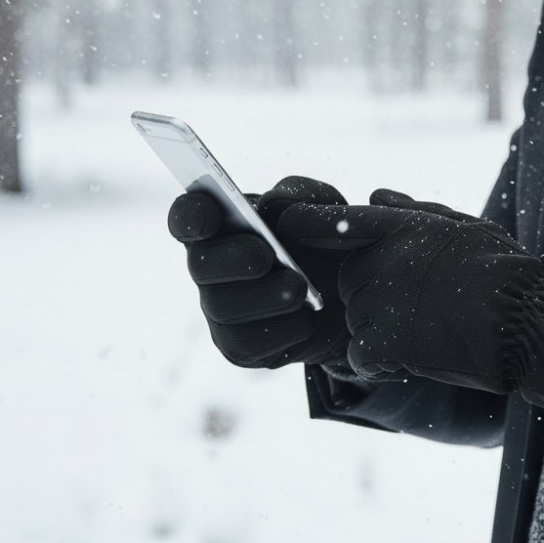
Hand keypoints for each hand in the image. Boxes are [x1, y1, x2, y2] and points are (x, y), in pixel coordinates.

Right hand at [167, 176, 351, 367]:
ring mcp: (222, 309)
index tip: (209, 213)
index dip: (190, 215)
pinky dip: (282, 330)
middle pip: (199, 265)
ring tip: (299, 288)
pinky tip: (307, 318)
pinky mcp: (241, 347)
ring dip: (263, 297)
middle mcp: (213, 268)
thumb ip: (298, 196)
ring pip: (223, 309)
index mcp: (224, 224)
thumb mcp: (324, 206)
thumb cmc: (325, 240)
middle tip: (265, 256)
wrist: (355, 293)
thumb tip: (269, 205)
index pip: (188, 217)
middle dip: (230, 260)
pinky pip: (248, 344)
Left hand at [282, 189, 543, 407]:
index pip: (339, 221)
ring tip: (426, 333)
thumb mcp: (463, 226)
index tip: (291, 228)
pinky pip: (359, 356)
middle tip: (417, 308)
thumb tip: (375, 194)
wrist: (527, 323)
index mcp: (402, 228)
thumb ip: (413, 212)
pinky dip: (377, 364)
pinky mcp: (383, 342)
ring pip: (356, 319)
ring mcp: (379, 302)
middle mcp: (382, 260)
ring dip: (379, 330)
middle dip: (372, 294)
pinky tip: (408, 363)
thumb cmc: (504, 272)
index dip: (311, 224)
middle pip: (349, 280)